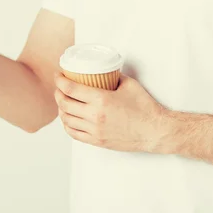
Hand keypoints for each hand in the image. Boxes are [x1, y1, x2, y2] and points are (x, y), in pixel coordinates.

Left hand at [54, 72, 170, 152]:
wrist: (154, 131)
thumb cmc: (145, 108)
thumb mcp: (129, 84)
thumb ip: (113, 76)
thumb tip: (104, 71)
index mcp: (101, 100)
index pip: (70, 88)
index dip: (59, 80)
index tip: (57, 75)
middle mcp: (95, 116)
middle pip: (64, 104)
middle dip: (57, 93)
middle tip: (59, 87)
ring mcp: (95, 131)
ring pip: (67, 120)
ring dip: (61, 109)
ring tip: (62, 102)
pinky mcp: (97, 141)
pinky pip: (74, 134)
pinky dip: (67, 125)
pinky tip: (68, 119)